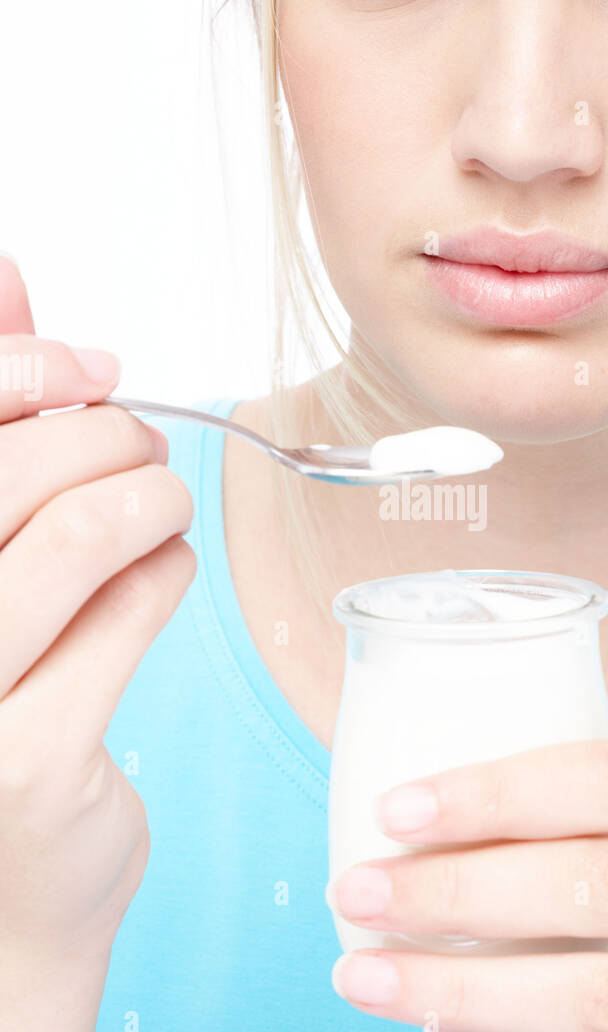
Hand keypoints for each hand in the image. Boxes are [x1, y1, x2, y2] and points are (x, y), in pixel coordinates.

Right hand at [0, 259, 195, 964]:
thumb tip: (8, 269)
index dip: (26, 363)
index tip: (94, 365)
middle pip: (15, 472)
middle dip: (106, 432)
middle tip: (146, 445)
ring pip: (76, 534)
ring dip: (147, 495)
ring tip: (164, 501)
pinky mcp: (29, 762)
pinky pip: (129, 611)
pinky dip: (167, 567)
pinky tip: (167, 566)